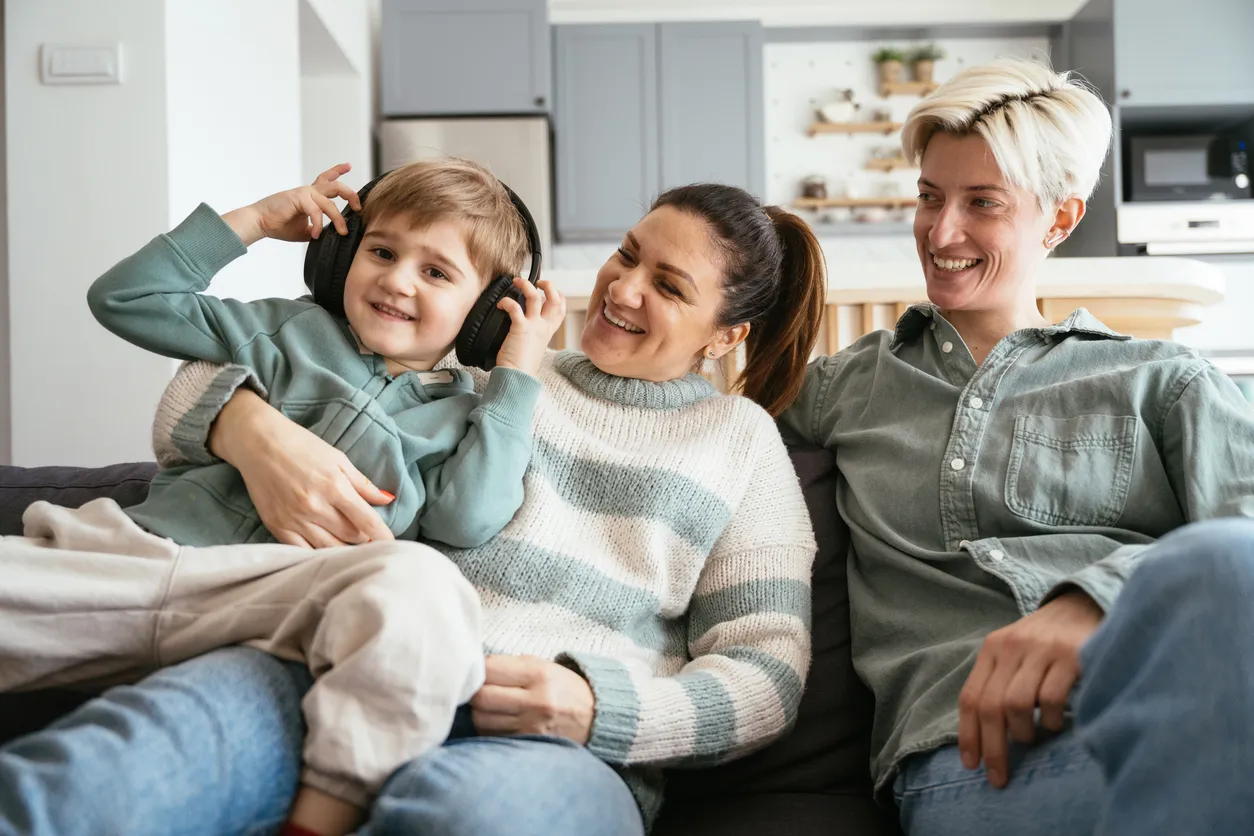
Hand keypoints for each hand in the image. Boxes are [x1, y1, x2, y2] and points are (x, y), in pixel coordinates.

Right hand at [210, 388, 395, 547]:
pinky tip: (327, 551)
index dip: (384, 537)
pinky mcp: (277, 527)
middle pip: (352, 537)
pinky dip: (318, 555)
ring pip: (329, 549)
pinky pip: (302, 552)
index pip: (367, 522)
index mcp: (335, 487)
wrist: (258, 442)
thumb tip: (388, 499)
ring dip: (345, 549)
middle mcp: (315, 507)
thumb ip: (364, 483)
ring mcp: (294, 519)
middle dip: (366, 539)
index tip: (394, 545)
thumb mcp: (338, 459)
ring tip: (353, 546)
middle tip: (371, 538)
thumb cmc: (301, 446)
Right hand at [221, 163, 361, 246]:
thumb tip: (332, 236)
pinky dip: (318, 224)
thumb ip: (319, 228)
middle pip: (335, 186)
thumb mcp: (305, 229)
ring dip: (338, 218)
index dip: (338, 171)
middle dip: (350, 195)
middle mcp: (309, 191)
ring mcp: (304, 193)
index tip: (349, 165)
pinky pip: (316, 211)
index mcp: (310, 195)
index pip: (326, 179)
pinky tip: (315, 234)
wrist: (259, 223)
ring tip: (342, 231)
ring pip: (330, 201)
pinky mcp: (298, 198)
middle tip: (358, 208)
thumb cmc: (279, 225)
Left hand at [470, 655, 594, 743]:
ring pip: (482, 720)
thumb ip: (511, 665)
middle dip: (475, 693)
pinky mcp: (527, 744)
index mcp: (538, 674)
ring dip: (480, 713)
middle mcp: (535, 701)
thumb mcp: (544, 666)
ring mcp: (530, 726)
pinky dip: (488, 729)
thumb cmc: (563, 688)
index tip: (480, 672)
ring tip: (491, 707)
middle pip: (481, 698)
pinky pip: (492, 737)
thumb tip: (476, 667)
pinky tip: (499, 722)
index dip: (478, 670)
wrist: (595, 718)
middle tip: (480, 691)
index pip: (490, 670)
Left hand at [492, 278, 566, 375]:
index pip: (561, 309)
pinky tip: (500, 304)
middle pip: (555, 299)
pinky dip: (506, 302)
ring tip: (517, 281)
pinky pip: (515, 307)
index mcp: (548, 332)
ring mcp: (533, 327)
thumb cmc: (520, 365)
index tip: (548, 290)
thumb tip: (521, 323)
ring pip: (535, 297)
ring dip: (526, 285)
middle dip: (549, 285)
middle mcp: (544, 327)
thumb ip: (532, 334)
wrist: (517, 378)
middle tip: (537, 281)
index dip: (558, 295)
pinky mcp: (520, 328)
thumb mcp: (533, 347)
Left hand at [958, 589, 1103, 787]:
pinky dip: (1051, 721)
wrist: (1084, 605)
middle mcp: (1011, 646)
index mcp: (992, 649)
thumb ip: (998, 683)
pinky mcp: (1072, 656)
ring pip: (1017, 705)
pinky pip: (1051, 700)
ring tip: (1033, 738)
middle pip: (991, 707)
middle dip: (993, 748)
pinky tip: (1056, 722)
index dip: (968, 735)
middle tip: (999, 777)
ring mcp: (1041, 650)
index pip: (970, 697)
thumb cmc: (1046, 641)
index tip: (972, 765)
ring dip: (1023, 733)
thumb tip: (985, 736)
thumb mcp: (1014, 654)